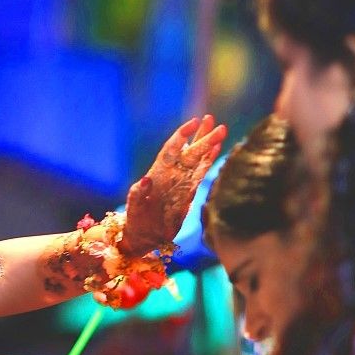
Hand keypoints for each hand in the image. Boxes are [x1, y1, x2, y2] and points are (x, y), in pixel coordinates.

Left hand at [120, 115, 225, 256]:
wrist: (144, 236)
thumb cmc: (136, 220)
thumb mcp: (134, 206)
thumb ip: (138, 193)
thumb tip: (145, 180)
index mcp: (157, 173)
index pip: (171, 149)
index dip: (181, 136)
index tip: (193, 123)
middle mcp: (171, 174)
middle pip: (188, 151)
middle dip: (201, 136)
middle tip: (212, 119)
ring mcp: (181, 182)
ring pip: (197, 159)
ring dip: (208, 144)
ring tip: (221, 129)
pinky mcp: (189, 192)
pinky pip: (201, 174)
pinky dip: (209, 161)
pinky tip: (218, 150)